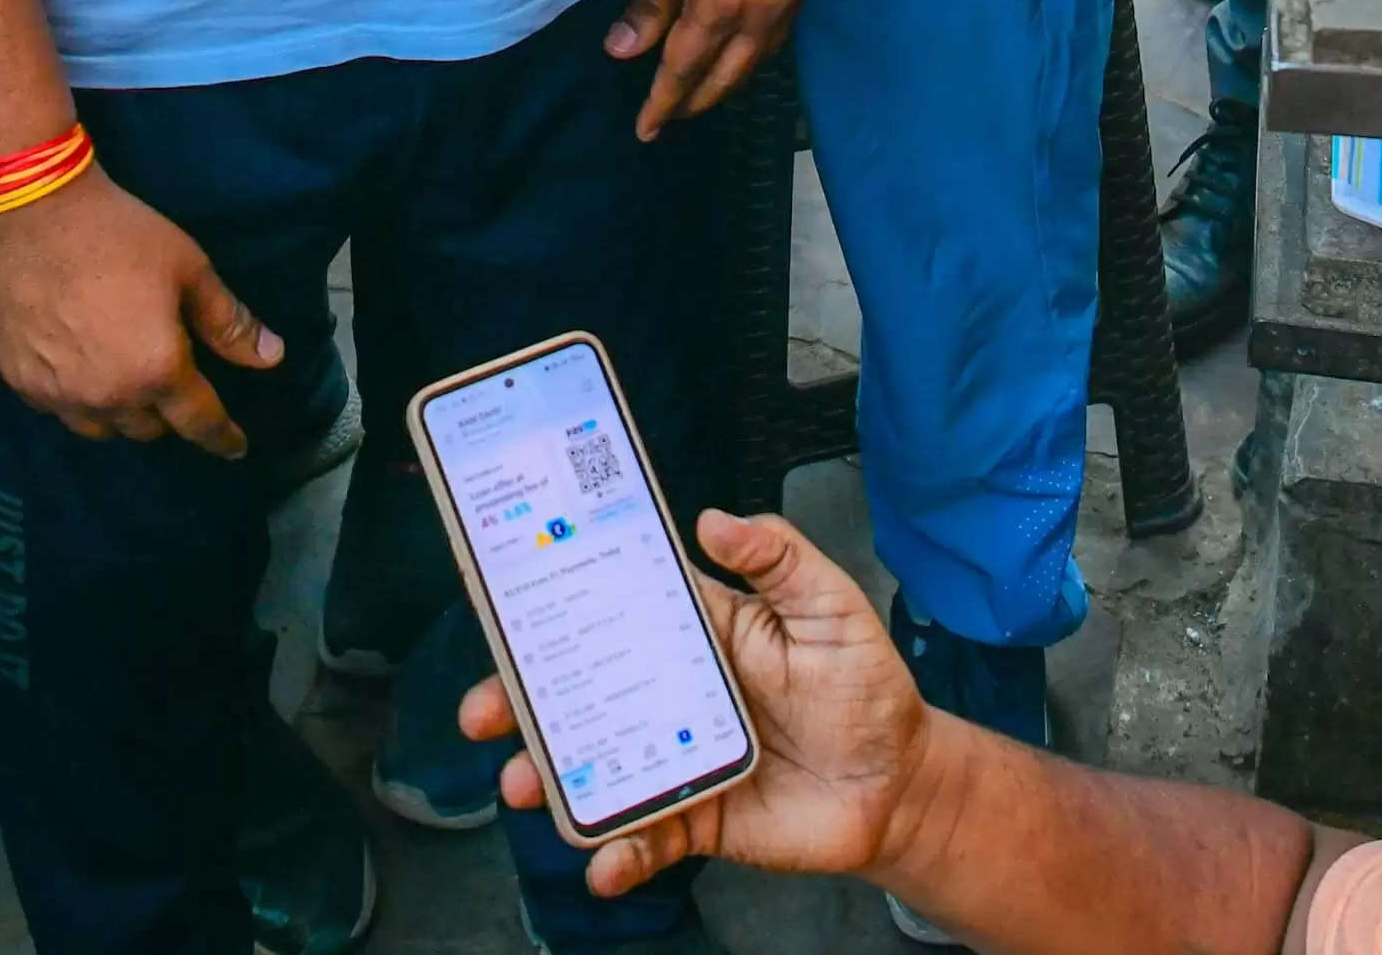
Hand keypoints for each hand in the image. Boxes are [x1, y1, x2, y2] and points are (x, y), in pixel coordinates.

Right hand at [0, 165, 279, 456]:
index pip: (199, 422)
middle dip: (168, 413)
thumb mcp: (189, 269)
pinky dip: (79, 399)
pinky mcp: (21, 383)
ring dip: (123, 413)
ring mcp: (59, 394)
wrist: (33, 212)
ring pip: (103, 428)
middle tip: (172, 380)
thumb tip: (271, 357)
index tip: (235, 447)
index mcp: (156, 371)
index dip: (222, 437)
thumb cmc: (119, 235)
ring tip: (128, 381)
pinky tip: (81, 369)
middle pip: (150, 428)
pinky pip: (61, 410)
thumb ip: (229, 322)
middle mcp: (108, 397)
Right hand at [458, 508, 935, 895]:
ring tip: (524, 785)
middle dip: (521, 700)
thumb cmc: (866, 689)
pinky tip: (602, 861)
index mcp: (696, 633)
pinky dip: (617, 853)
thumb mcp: (832, 607)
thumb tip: (716, 519)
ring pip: (596, 766)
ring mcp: (677, 759)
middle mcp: (673, 694)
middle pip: (583, 692)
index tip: (506, 608)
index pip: (614, 612)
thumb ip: (780, 558)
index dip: (558, 608)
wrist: (899, 787)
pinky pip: (645, 837)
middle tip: (483, 711)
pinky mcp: (695, 819)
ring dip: (551, 777)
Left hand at [609, 0, 830, 137]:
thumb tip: (622, 51)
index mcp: (725, 0)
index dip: (664, 101)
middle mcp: (767, 8)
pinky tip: (746, 42)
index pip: (687, 68)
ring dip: (731, 78)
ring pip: (762, 55)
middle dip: (698, 100)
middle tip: (670, 117)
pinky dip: (757, 50)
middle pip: (730, 74)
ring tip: (704, 88)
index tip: (645, 129)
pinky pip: (782, 30)